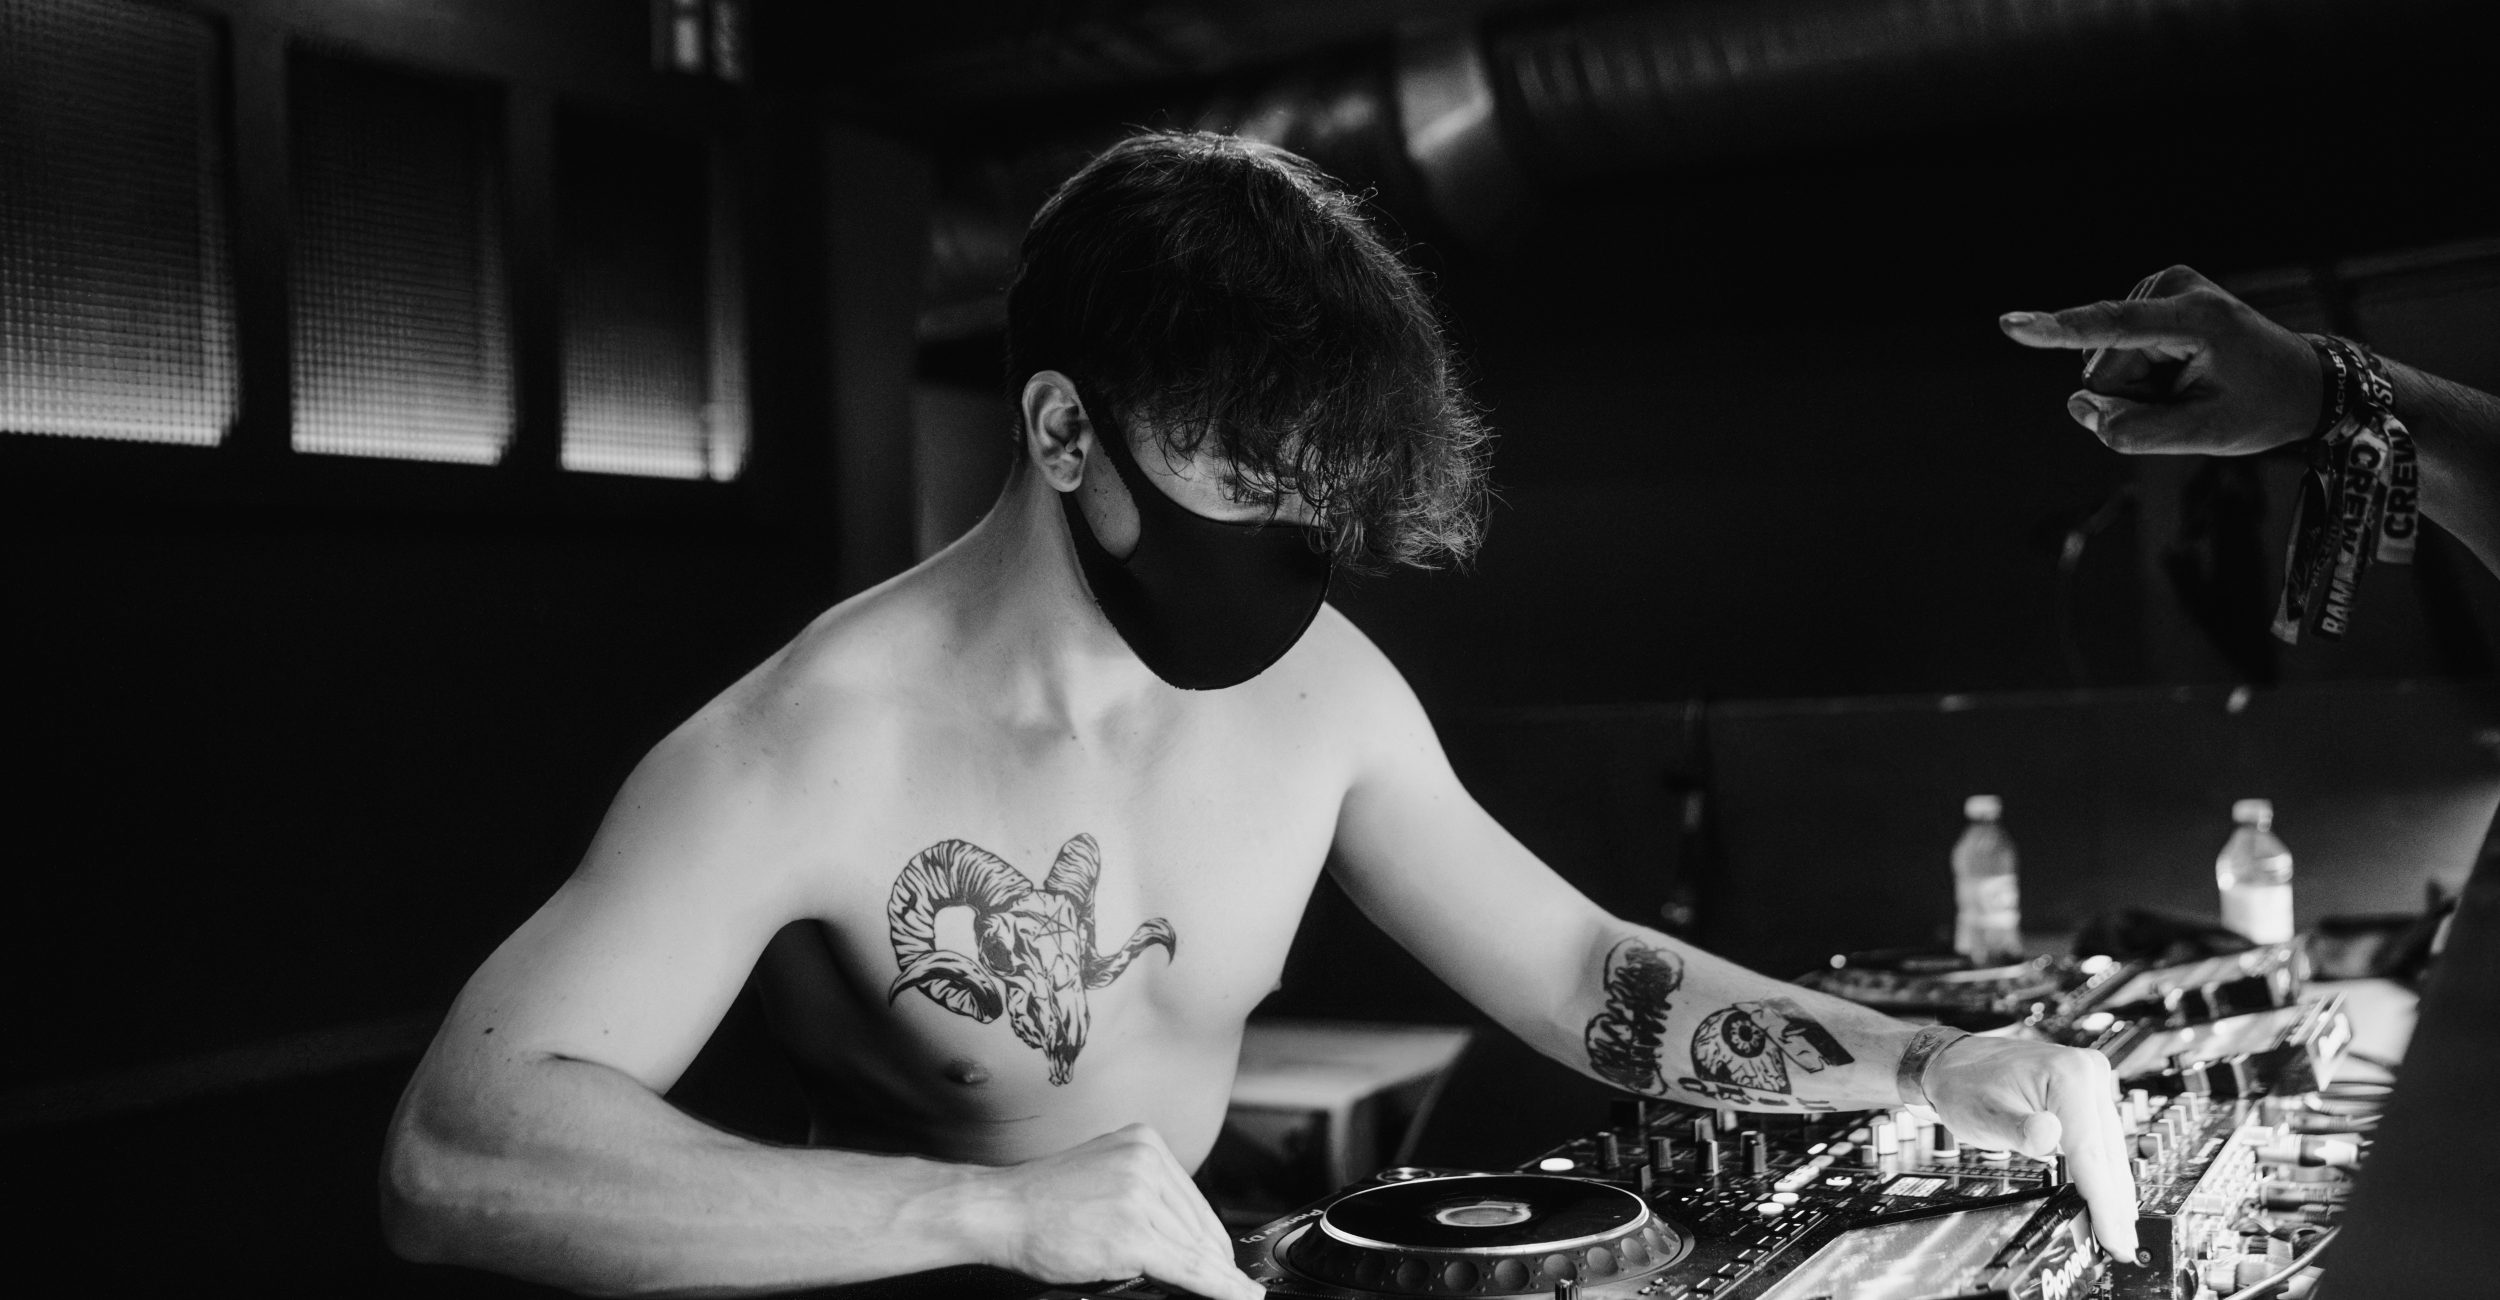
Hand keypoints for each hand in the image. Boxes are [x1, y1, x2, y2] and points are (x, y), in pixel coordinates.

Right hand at [966, 1124, 1261, 1299]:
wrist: (998, 1211)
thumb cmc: (1038, 1202)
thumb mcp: (1104, 1177)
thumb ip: (1144, 1193)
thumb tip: (1182, 1234)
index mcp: (1143, 1142)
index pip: (1193, 1199)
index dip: (1212, 1237)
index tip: (1228, 1260)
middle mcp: (1146, 1161)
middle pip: (1199, 1223)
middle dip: (1217, 1261)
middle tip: (1235, 1286)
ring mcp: (1140, 1194)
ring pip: (1194, 1248)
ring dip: (1218, 1278)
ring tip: (1235, 1294)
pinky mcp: (1132, 1232)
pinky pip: (1186, 1267)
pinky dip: (1215, 1287)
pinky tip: (1232, 1295)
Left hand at [1919, 1035, 2140, 1261]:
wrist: (1956, 1064)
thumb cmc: (1965, 1086)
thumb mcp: (1983, 1113)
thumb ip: (2017, 1130)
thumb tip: (2048, 1136)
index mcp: (2069, 1074)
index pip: (2091, 1150)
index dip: (2102, 1199)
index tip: (2112, 1236)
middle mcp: (2088, 1073)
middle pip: (2107, 1152)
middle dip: (2114, 1204)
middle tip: (2122, 1246)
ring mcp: (2091, 1082)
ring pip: (2109, 1149)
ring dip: (2114, 1192)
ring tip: (2120, 1232)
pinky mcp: (2087, 1094)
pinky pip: (2100, 1140)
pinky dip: (2103, 1173)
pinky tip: (2108, 1200)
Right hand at [1999, 265, 2322, 457]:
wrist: (2299, 379)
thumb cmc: (2260, 407)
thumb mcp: (2206, 434)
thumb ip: (2136, 432)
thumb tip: (2079, 407)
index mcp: (2196, 318)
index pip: (2114, 327)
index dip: (2059, 330)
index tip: (2011, 325)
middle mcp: (2171, 288)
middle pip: (2103, 367)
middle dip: (2132, 395)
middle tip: (2186, 398)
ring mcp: (2158, 286)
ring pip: (2103, 361)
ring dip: (2138, 386)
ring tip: (2188, 383)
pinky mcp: (2149, 294)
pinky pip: (2111, 350)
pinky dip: (2140, 372)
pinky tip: (2178, 370)